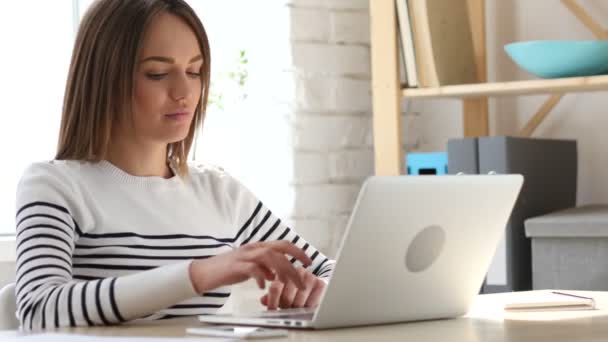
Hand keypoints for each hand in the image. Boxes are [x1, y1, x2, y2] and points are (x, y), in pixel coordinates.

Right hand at [189, 240, 312, 293]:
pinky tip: (264, 287)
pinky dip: (261, 277)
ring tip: (287, 283)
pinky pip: (252, 269)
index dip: (298, 251)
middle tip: (304, 275)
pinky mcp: (236, 266)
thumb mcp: (251, 268)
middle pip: (280, 249)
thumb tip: (277, 275)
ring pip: (269, 257)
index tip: (309, 261)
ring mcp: (245, 255)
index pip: (283, 244)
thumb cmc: (230, 269)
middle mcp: (254, 248)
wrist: (207, 271)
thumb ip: (265, 269)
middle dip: (295, 261)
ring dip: (281, 270)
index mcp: (259, 246)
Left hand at [260, 266, 326, 309]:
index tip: (271, 311)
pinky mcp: (320, 284)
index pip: (275, 288)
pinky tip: (306, 306)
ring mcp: (310, 277)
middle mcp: (297, 271)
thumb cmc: (295, 288)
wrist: (314, 284)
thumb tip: (263, 301)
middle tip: (286, 310)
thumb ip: (271, 295)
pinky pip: (311, 303)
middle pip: (287, 297)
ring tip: (296, 308)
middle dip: (285, 307)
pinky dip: (307, 308)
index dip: (272, 302)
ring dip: (296, 309)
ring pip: (298, 302)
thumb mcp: (281, 290)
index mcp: (284, 271)